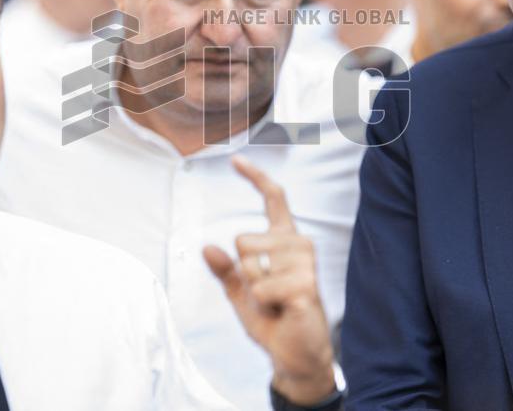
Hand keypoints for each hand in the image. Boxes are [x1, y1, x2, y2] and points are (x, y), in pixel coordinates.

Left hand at [203, 155, 336, 404]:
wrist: (294, 353)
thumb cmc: (272, 320)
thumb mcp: (241, 293)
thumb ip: (225, 271)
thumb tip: (206, 247)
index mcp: (284, 240)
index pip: (273, 200)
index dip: (255, 177)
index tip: (235, 159)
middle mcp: (298, 245)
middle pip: (243, 239)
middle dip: (243, 272)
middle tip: (265, 293)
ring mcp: (304, 263)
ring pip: (249, 263)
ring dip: (253, 290)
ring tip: (274, 302)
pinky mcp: (305, 285)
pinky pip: (260, 287)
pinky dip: (262, 304)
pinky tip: (281, 310)